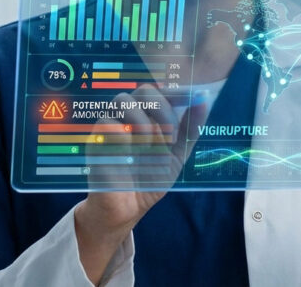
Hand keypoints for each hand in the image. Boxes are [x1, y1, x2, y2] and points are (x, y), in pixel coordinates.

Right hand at [74, 84, 206, 282]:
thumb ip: (190, 129)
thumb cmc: (149, 178)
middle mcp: (129, 117)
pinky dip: (124, 136)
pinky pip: (107, 123)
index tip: (193, 99)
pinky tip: (130, 155)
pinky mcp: (96, 140)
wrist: (128, 209)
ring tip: (149, 145)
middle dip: (163, 109)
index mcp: (148, 117)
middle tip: (170, 136)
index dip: (176, 92)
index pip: (160, 91)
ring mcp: (111, 126)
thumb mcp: (176, 155)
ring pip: (122, 100)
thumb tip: (204, 101)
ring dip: (143, 122)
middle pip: (144, 90)